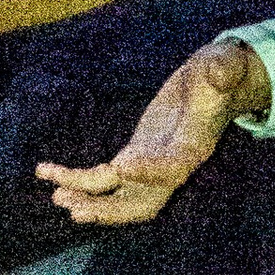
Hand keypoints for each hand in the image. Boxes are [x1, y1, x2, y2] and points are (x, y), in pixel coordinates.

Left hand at [35, 36, 268, 225]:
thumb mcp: (224, 64)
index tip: (122, 167)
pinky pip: (106, 178)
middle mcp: (175, 163)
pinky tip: (50, 173)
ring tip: (58, 196)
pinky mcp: (135, 154)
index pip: (176, 166)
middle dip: (112, 209)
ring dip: (90, 201)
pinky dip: (79, 181)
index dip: (152, 172)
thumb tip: (219, 71)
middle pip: (146, 200)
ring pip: (121, 196)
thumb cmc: (220, 71)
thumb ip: (223, 68)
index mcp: (197, 143)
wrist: (216, 82)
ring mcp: (152, 163)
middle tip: (78, 210)